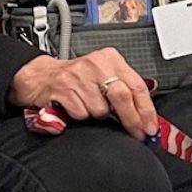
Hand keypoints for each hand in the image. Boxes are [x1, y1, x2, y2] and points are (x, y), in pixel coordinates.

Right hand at [8, 48, 158, 140]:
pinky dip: (81, 116)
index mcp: (111, 59)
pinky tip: (76, 107)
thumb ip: (125, 88)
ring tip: (89, 106)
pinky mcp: (63, 89)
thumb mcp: (104, 74)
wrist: (40, 76)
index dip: (146, 110)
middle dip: (132, 120)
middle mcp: (96, 64)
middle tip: (137, 133)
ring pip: (101, 110)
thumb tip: (147, 114)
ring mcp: (78, 76)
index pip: (137, 85)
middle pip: (123, 97)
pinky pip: (82, 114)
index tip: (151, 127)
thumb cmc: (77, 78)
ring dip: (98, 115)